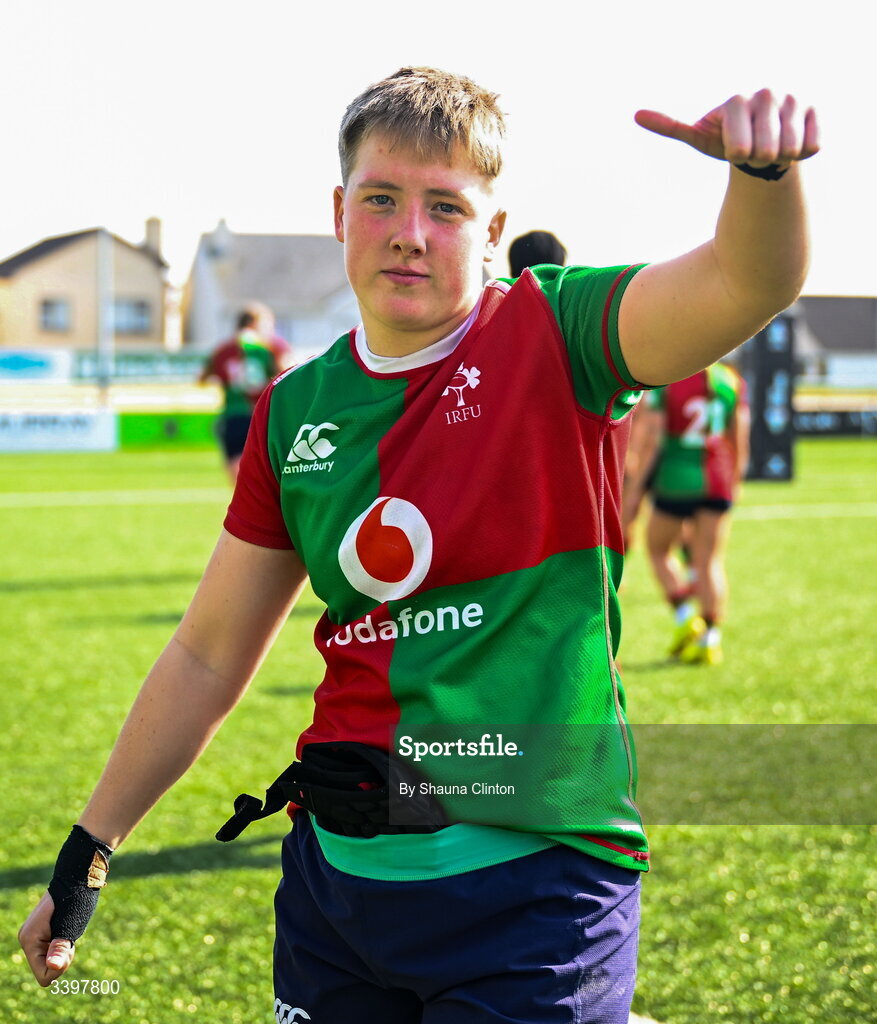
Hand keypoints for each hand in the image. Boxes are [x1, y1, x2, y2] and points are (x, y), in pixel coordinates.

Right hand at [18, 891, 75, 986]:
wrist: (77, 877)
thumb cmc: (75, 900)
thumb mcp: (70, 926)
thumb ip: (60, 948)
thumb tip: (53, 968)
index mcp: (29, 940)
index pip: (44, 976)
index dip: (61, 968)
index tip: (70, 948)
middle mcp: (26, 939)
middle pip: (46, 969)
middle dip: (62, 958)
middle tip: (70, 936)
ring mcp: (32, 935)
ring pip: (49, 960)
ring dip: (63, 950)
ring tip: (68, 930)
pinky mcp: (40, 931)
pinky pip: (50, 950)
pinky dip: (61, 944)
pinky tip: (65, 929)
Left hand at [635, 90, 819, 169]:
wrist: (760, 144)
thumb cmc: (726, 141)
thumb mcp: (699, 137)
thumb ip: (671, 127)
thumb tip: (637, 116)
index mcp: (735, 101)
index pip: (740, 147)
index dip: (738, 156)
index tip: (735, 151)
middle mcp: (766, 94)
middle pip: (766, 151)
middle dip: (758, 160)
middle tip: (755, 152)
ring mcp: (794, 100)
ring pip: (790, 149)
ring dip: (780, 158)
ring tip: (772, 148)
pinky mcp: (815, 111)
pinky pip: (812, 145)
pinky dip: (801, 155)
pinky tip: (791, 144)